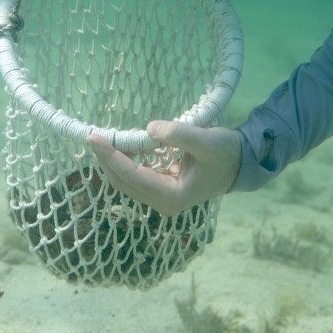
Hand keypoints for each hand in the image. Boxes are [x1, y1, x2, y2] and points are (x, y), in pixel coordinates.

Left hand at [87, 120, 240, 215]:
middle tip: (92, 136)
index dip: (110, 157)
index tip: (93, 138)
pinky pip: (134, 177)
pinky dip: (123, 162)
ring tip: (102, 139)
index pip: (132, 176)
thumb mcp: (207, 141)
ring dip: (112, 161)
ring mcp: (160, 198)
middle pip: (122, 182)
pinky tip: (120, 145)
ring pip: (125, 181)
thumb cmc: (226, 153)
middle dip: (106, 159)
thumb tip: (149, 129)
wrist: (239, 164)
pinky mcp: (160, 189)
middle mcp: (163, 203)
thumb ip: (179, 134)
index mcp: (172, 196)